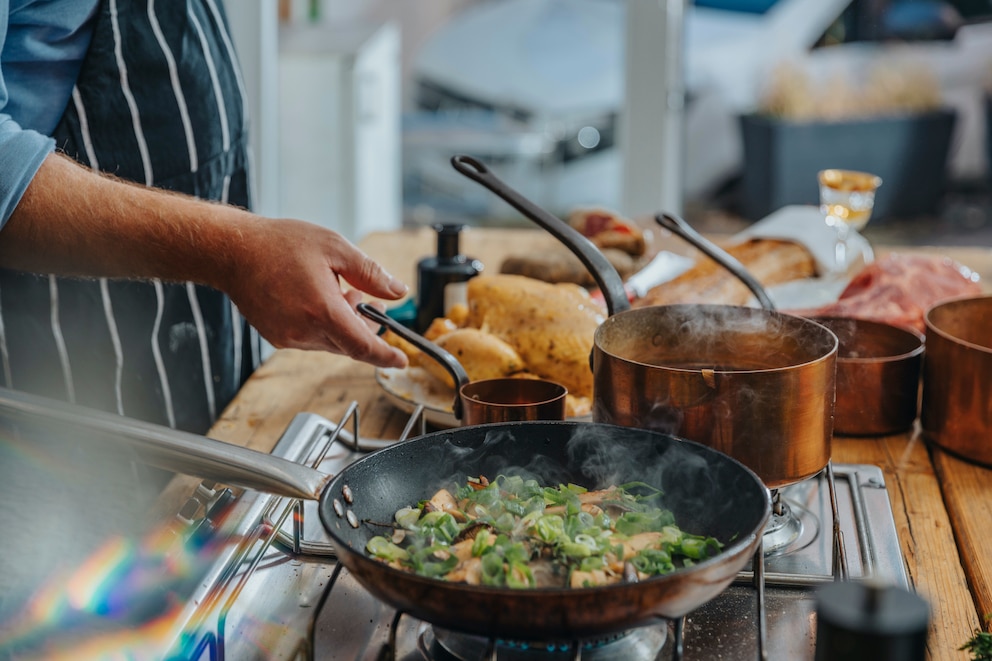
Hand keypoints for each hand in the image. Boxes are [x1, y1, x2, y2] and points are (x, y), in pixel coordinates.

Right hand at [222, 217, 409, 368]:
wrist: (232, 250)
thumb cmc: (279, 244)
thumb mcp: (335, 248)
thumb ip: (370, 273)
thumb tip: (397, 291)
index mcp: (321, 311)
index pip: (363, 347)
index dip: (385, 356)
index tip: (401, 361)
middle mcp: (303, 331)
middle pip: (349, 344)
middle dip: (365, 326)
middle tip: (369, 301)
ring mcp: (287, 337)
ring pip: (330, 341)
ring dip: (343, 323)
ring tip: (340, 290)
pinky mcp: (276, 336)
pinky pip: (311, 338)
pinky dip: (322, 324)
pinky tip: (317, 297)